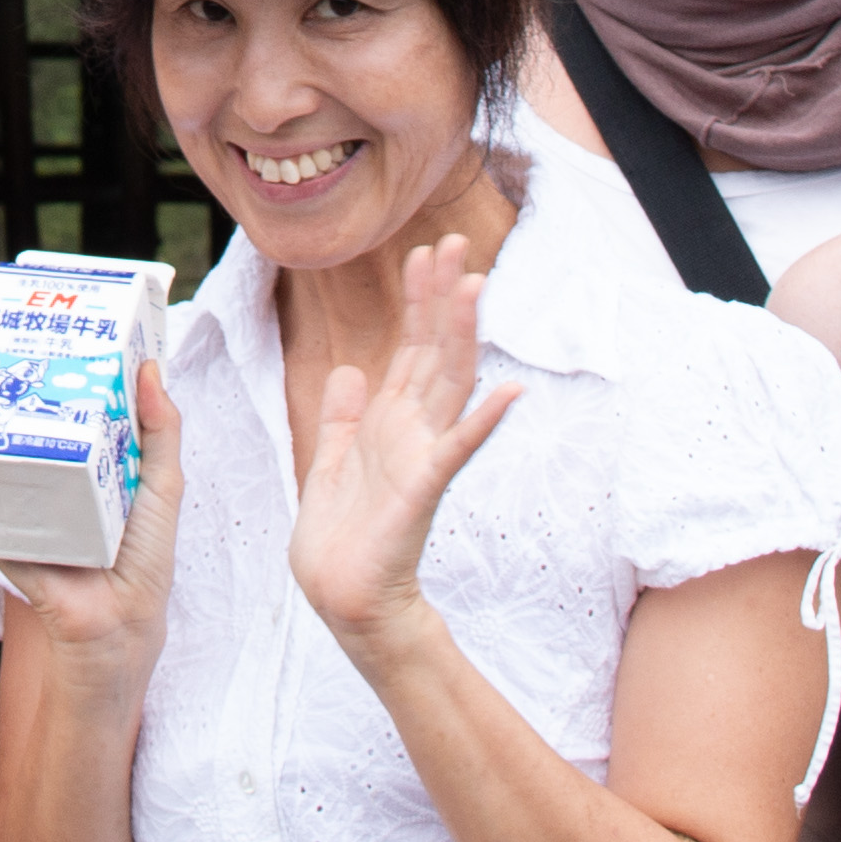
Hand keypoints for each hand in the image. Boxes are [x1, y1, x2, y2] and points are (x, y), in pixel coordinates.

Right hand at [0, 354, 185, 667]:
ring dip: (2, 424)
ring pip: (12, 453)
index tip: (71, 334)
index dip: (78, 374)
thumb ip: (163, 432)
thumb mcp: (162, 487)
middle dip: (34, 389)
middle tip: (24, 347)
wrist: (113, 627)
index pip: (84, 409)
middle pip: (43, 423)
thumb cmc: (144, 559)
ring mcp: (30, 500)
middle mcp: (62, 475)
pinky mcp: (3, 527)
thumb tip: (151, 371)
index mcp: (99, 461)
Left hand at [285, 233, 518, 669]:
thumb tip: (351, 371)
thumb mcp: (331, 461)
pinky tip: (509, 394)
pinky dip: (482, 423)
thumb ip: (344, 417)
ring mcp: (423, 457)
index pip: (411, 348)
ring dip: (461, 335)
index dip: (418, 301)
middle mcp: (413, 431)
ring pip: (448, 384)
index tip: (424, 253)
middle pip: (435, 351)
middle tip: (456, 243)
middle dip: (443, 297)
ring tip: (475, 287)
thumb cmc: (342, 538)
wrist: (344, 597)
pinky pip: (456, 451)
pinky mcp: (423, 490)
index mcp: (389, 423)